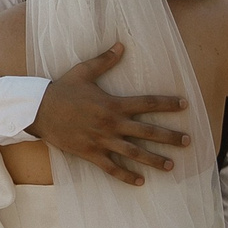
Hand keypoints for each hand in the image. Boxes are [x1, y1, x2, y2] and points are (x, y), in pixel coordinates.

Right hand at [29, 43, 188, 185]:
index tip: (185, 105)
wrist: (39, 110)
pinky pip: (111, 168)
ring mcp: (101, 140)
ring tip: (171, 166)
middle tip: (188, 141)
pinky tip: (140, 182)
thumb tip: (121, 45)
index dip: (167, 104)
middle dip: (169, 137)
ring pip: (134, 153)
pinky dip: (126, 176)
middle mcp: (111, 123)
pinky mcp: (90, 153)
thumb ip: (105, 60)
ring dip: (154, 160)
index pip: (147, 103)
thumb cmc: (62, 89)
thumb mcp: (84, 71)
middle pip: (147, 131)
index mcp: (113, 104)